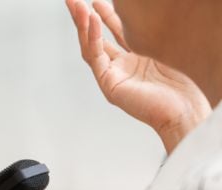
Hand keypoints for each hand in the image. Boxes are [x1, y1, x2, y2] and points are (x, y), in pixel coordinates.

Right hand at [66, 0, 210, 153]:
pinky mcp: (109, 84)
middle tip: (73, 1)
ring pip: (91, 46)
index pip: (116, 32)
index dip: (106, 15)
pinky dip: (92, 38)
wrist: (184, 111)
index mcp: (136, 59)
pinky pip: (95, 58)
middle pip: (97, 38)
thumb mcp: (165, 49)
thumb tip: (145, 11)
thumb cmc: (182, 86)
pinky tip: (92, 21)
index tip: (96, 1)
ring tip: (77, 6)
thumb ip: (151, 34)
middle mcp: (121, 67)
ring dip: (82, 26)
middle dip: (84, 18)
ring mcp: (113, 76)